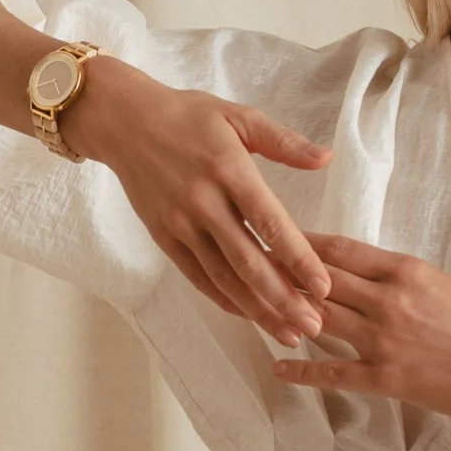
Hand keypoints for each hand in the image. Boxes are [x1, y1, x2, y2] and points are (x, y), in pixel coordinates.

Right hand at [67, 58, 334, 344]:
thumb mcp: (239, 117)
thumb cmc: (188, 117)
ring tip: (288, 333)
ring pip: (223, 277)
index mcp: (229, 169)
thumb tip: (326, 159)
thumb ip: (284, 142)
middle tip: (315, 325)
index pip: (270, 223)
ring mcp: (180, 224)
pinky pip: (197, 276)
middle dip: (283, 299)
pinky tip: (249, 316)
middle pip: (248, 261)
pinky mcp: (164, 237)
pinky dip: (224, 300)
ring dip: (257, 310)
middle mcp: (203, 202)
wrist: (125, 123)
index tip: (323, 286)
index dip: (298, 259)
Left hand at [269, 232, 450, 426]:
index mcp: (405, 270)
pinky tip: (278, 365)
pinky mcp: (388, 378)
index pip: (339, 249)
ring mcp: (386, 340)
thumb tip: (359, 271)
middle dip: (279, 270)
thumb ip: (399, 276)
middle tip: (244, 261)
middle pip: (320, 279)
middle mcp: (390, 300)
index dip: (299, 241)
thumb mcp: (443, 283)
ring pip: (320, 320)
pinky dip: (302, 370)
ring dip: (283, 313)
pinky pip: (334, 372)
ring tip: (250, 306)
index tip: (272, 233)